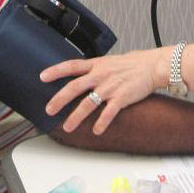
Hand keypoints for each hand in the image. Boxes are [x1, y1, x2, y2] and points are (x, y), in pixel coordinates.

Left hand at [40, 48, 165, 134]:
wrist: (151, 66)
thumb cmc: (130, 65)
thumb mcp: (107, 62)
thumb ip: (92, 69)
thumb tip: (77, 76)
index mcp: (95, 65)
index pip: (71, 66)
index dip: (56, 71)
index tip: (42, 77)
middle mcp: (100, 75)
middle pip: (75, 87)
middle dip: (60, 99)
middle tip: (49, 110)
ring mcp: (110, 87)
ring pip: (89, 103)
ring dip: (76, 116)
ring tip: (68, 127)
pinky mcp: (122, 97)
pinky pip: (109, 112)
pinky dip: (102, 122)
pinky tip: (96, 131)